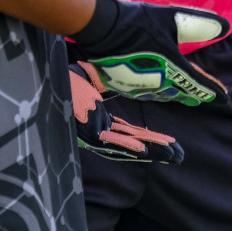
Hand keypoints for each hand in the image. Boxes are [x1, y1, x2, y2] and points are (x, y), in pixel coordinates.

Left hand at [69, 61, 183, 163]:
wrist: (53, 74)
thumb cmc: (69, 78)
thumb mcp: (95, 80)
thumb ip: (110, 82)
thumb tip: (131, 74)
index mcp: (101, 120)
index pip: (131, 132)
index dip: (151, 137)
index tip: (170, 141)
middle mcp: (99, 130)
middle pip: (133, 142)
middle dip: (157, 149)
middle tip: (178, 156)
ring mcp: (93, 133)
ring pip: (125, 146)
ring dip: (148, 150)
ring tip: (169, 154)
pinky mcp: (86, 132)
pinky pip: (110, 142)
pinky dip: (127, 146)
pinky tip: (144, 150)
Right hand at [70, 0, 228, 105]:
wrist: (100, 29)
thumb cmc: (138, 22)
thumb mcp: (171, 18)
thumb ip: (199, 24)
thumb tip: (225, 26)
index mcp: (173, 69)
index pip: (199, 84)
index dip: (213, 92)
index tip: (226, 100)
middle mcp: (159, 84)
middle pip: (181, 93)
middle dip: (193, 95)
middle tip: (202, 97)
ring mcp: (139, 88)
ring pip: (163, 95)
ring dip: (175, 95)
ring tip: (182, 95)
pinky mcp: (124, 87)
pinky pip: (145, 94)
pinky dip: (155, 92)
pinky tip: (154, 90)